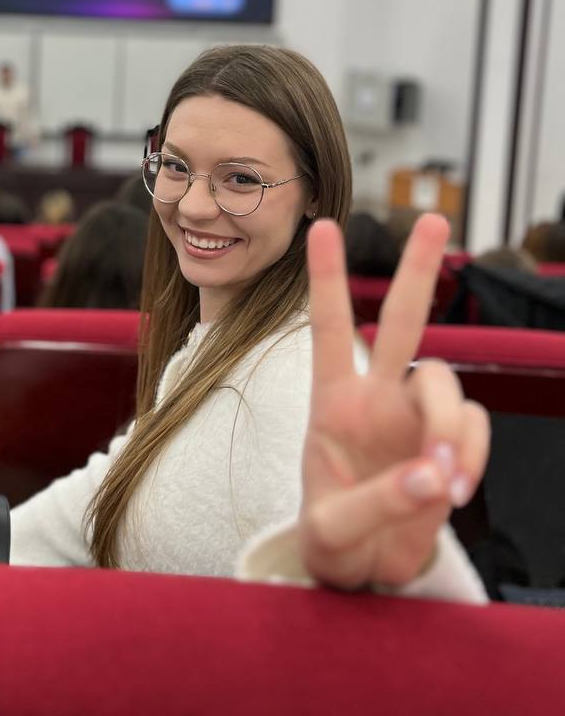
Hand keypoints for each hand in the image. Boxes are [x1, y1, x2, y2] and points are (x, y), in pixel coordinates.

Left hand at [298, 213, 489, 589]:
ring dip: (449, 426)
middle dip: (418, 270)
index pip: (329, 329)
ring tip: (442, 483)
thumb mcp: (331, 533)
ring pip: (446, 379)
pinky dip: (471, 454)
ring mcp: (415, 418)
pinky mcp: (449, 445)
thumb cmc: (332, 542)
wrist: (364, 575)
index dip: (326, 278)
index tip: (321, 226)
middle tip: (434, 219)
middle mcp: (377, 397)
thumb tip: (432, 477)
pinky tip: (454, 490)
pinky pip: (473, 426)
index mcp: (332, 403)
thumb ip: (377, 504)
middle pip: (403, 321)